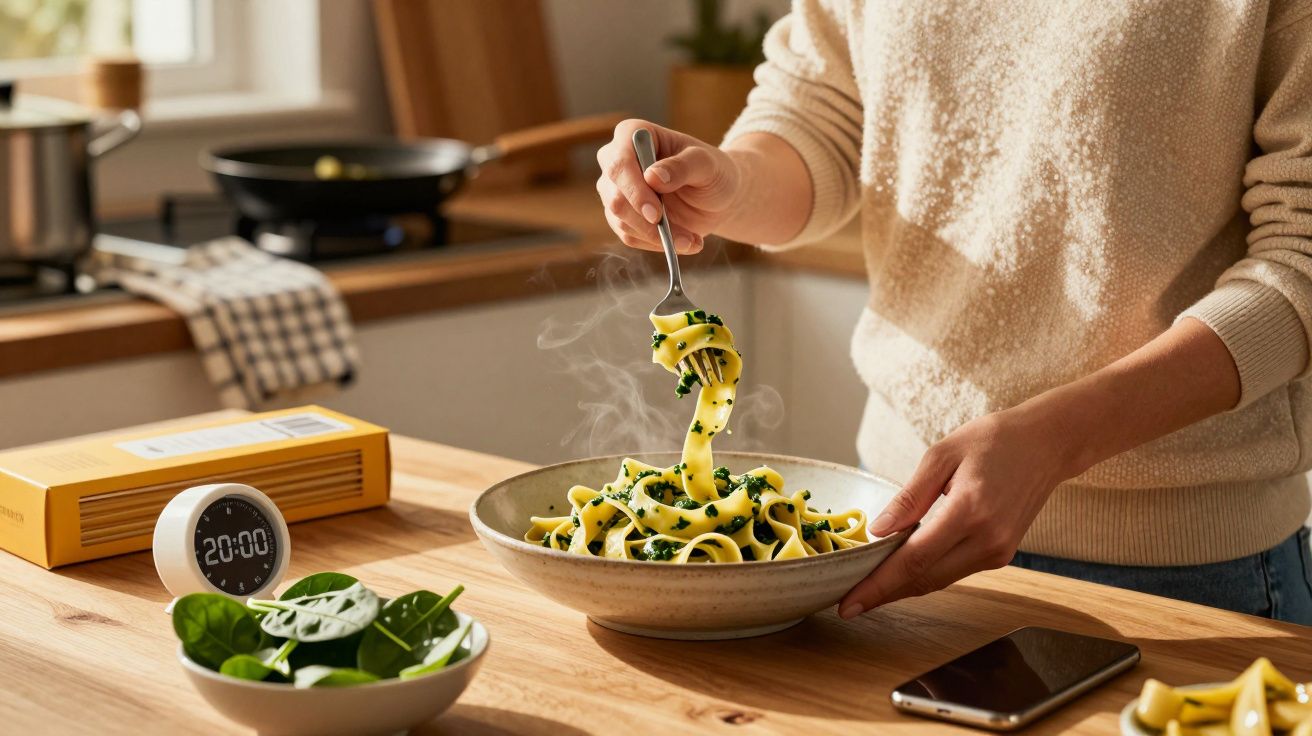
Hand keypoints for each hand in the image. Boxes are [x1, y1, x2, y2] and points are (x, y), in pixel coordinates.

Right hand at [594, 119, 742, 254]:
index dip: (634, 190)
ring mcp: (616, 191)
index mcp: (633, 134)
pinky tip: (684, 241)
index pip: (619, 162)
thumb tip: (653, 176)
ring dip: (657, 237)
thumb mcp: (707, 164)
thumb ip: (682, 166)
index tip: (656, 213)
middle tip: (677, 236)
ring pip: (620, 221)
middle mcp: (617, 161)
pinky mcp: (622, 217)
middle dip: (645, 221)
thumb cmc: (712, 171)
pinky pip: (630, 237)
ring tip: (691, 239)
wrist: (717, 197)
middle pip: (614, 196)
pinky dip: (658, 244)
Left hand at [837, 403, 1079, 618]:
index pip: (913, 560)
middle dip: (884, 593)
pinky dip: (926, 573)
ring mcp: (998, 552)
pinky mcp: (1002, 555)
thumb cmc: (992, 441)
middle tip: (847, 603)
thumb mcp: (941, 455)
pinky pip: (954, 571)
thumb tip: (878, 531)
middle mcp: (987, 540)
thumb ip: (909, 497)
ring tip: (867, 589)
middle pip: (925, 579)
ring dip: (903, 586)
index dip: (878, 585)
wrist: (1047, 444)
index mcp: (969, 511)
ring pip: (939, 580)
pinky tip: (901, 571)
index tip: (849, 604)